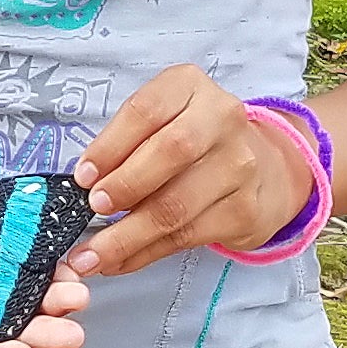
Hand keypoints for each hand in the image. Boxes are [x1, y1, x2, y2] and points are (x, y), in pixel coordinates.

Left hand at [68, 66, 313, 277]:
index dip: (110, 145)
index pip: (146, 110)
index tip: (83, 176)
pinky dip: (145, 253)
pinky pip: (186, 237)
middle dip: (125, 185)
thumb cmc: (191, 136)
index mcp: (189, 86)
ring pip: (177, 206)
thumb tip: (86, 181)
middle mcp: (222, 120)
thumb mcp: (160, 118)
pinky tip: (119, 261)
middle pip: (170, 153)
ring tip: (92, 255)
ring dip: (127, 236)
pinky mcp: (244, 211)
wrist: (263, 166)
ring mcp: (240, 167)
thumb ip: (126, 140)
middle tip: (92, 208)